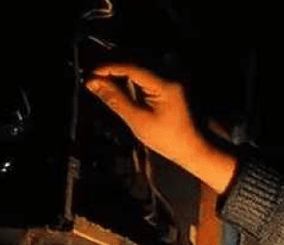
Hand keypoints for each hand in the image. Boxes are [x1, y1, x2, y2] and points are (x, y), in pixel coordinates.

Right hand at [83, 63, 236, 192]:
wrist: (194, 147)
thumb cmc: (169, 139)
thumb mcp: (138, 120)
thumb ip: (115, 99)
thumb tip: (93, 83)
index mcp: (165, 84)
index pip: (130, 66)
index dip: (107, 68)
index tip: (90, 75)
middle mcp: (171, 74)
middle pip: (134, 58)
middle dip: (111, 66)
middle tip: (93, 78)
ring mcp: (172, 76)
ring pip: (139, 61)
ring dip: (120, 68)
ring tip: (102, 81)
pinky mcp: (170, 80)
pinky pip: (147, 69)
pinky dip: (131, 73)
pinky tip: (119, 83)